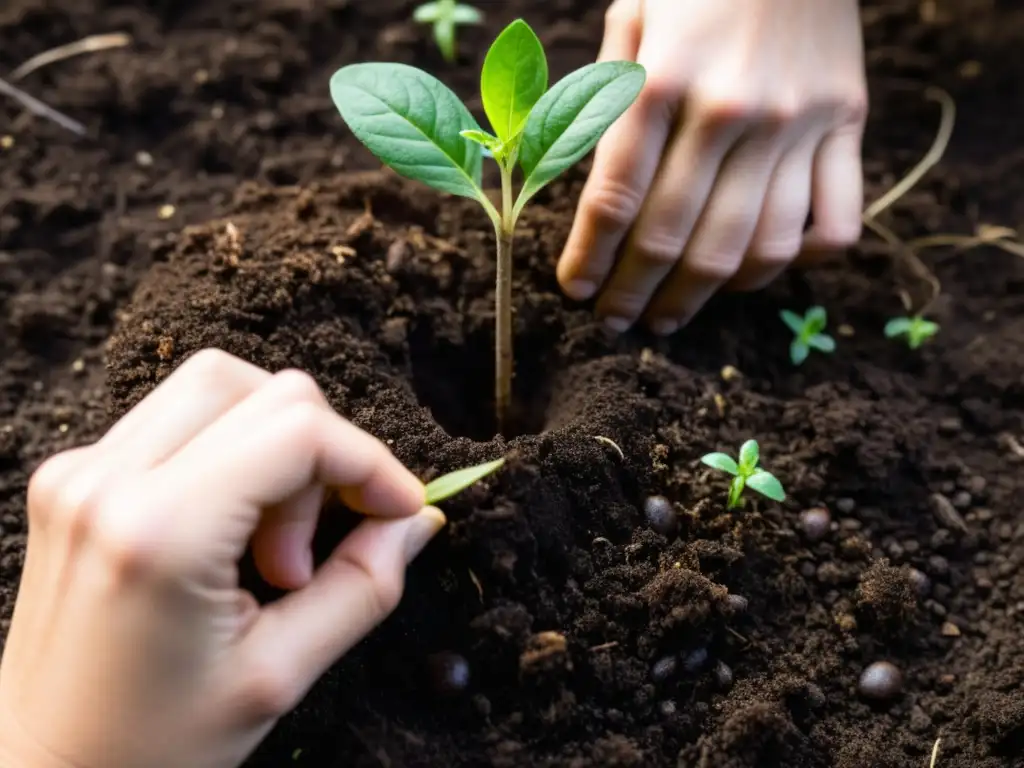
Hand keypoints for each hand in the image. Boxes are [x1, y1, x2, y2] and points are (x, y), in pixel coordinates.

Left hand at [0, 350, 441, 767]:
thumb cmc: (152, 746)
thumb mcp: (279, 675)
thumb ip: (364, 585)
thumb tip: (418, 518)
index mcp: (158, 532)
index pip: (298, 428)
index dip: (370, 460)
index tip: (400, 508)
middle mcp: (107, 482)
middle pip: (263, 389)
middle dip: (319, 458)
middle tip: (305, 556)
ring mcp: (80, 472)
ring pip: (220, 387)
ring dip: (274, 447)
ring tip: (266, 546)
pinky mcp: (73, 477)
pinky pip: (180, 418)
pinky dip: (232, 452)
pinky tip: (228, 530)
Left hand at [558, 0, 866, 333]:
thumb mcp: (634, 17)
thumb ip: (607, 103)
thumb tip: (593, 201)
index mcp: (665, 82)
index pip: (614, 200)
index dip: (589, 260)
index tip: (575, 293)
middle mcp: (731, 111)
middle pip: (676, 239)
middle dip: (634, 294)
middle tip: (614, 322)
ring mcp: (798, 124)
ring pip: (750, 249)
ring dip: (702, 298)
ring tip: (669, 316)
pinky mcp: (848, 125)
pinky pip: (834, 225)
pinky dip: (793, 263)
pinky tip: (752, 271)